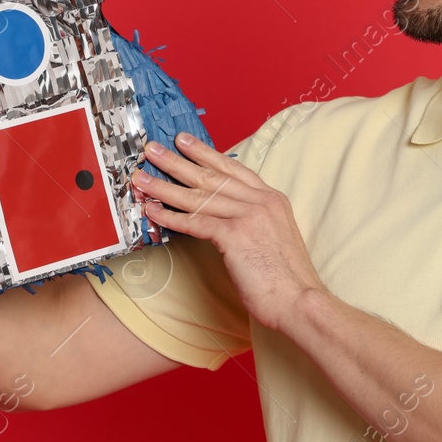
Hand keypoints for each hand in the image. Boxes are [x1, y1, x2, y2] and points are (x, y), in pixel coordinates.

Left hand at [131, 132, 324, 332]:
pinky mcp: (235, 236)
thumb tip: (225, 217)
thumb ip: (254, 220)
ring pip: (199, 197)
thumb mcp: (275, 236)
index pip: (232, 169)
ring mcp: (249, 216)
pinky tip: (154, 211)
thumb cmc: (285, 278)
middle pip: (211, 176)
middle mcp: (261, 201)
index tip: (184, 142)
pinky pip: (196, 222)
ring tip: (142, 178)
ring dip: (165, 187)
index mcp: (271, 199)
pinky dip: (171, 217)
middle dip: (178, 161)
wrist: (298, 300)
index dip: (205, 154)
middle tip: (153, 149)